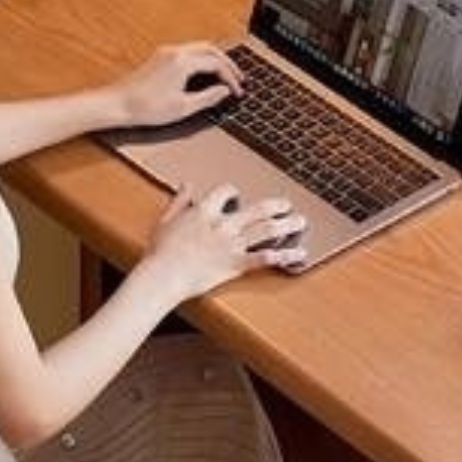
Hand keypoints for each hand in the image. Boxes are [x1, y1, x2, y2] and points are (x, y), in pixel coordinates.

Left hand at [112, 43, 241, 127]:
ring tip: (225, 75)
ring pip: (199, 48)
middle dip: (227, 63)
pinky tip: (204, 73)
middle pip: (211, 49)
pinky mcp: (159, 58)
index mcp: (183, 61)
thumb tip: (224, 92)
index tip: (237, 91)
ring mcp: (166, 53)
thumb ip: (208, 98)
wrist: (116, 105)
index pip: (217, 63)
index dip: (231, 78)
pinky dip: (201, 60)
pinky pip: (188, 52)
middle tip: (238, 78)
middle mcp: (175, 52)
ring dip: (215, 60)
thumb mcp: (183, 107)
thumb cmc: (144, 107)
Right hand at [141, 184, 307, 301]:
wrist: (162, 276)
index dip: (232, 191)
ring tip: (301, 222)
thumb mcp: (166, 220)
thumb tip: (186, 184)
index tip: (237, 194)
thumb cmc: (160, 252)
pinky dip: (282, 256)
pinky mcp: (235, 265)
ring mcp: (231, 244)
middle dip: (275, 205)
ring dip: (287, 225)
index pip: (225, 191)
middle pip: (256, 209)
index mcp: (204, 211)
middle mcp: (222, 225)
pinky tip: (297, 254)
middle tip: (287, 204)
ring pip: (265, 230)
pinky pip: (263, 259)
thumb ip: (179, 201)